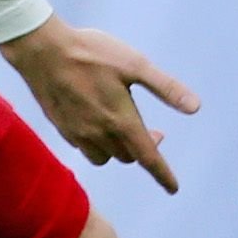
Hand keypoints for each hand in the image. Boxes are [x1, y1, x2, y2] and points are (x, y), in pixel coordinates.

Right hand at [0, 17, 199, 194]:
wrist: (42, 50)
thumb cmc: (91, 53)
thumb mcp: (135, 64)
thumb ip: (166, 88)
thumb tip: (195, 107)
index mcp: (121, 121)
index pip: (148, 158)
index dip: (163, 175)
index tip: (173, 188)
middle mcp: (100, 134)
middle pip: (127, 157)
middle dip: (142, 150)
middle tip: (152, 131)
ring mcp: (78, 133)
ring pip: (104, 157)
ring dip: (117, 149)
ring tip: (121, 128)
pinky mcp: (61, 128)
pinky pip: (83, 147)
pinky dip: (96, 143)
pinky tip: (95, 123)